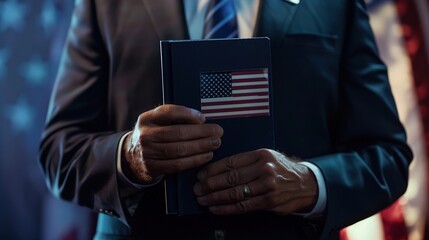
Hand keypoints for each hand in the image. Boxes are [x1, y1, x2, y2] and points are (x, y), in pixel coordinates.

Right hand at [122, 104, 222, 183]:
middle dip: (201, 132)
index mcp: (146, 119)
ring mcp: (148, 153)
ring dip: (201, 147)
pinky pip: (178, 165)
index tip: (203, 118)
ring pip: (179, 150)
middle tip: (218, 132)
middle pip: (177, 132)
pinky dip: (195, 160)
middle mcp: (145, 135)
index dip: (188, 114)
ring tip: (215, 143)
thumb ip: (173, 117)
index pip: (168, 112)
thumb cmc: (153, 135)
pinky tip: (206, 156)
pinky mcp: (153, 168)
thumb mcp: (156, 122)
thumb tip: (201, 119)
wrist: (132, 157)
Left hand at [193, 149, 316, 214]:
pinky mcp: (268, 201)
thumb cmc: (281, 169)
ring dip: (215, 198)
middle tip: (197, 188)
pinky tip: (215, 208)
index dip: (212, 170)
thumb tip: (217, 169)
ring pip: (235, 193)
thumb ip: (245, 161)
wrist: (304, 183)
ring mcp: (267, 186)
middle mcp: (264, 169)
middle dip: (210, 184)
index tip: (200, 174)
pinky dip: (226, 208)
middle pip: (230, 178)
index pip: (231, 162)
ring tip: (202, 199)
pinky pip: (243, 206)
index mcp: (260, 155)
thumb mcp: (266, 157)